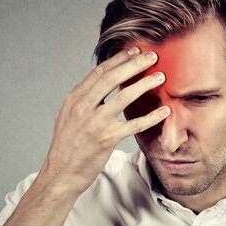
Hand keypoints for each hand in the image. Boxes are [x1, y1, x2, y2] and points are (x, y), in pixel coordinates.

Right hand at [41, 47, 169, 195]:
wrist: (61, 174)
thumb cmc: (66, 147)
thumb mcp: (67, 117)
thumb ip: (82, 101)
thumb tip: (96, 86)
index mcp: (74, 99)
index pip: (99, 72)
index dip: (118, 59)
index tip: (134, 51)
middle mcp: (83, 107)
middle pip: (112, 78)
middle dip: (134, 64)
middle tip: (152, 56)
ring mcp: (95, 123)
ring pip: (124, 97)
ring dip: (145, 84)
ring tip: (161, 77)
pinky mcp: (107, 139)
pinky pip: (134, 125)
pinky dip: (151, 117)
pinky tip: (164, 111)